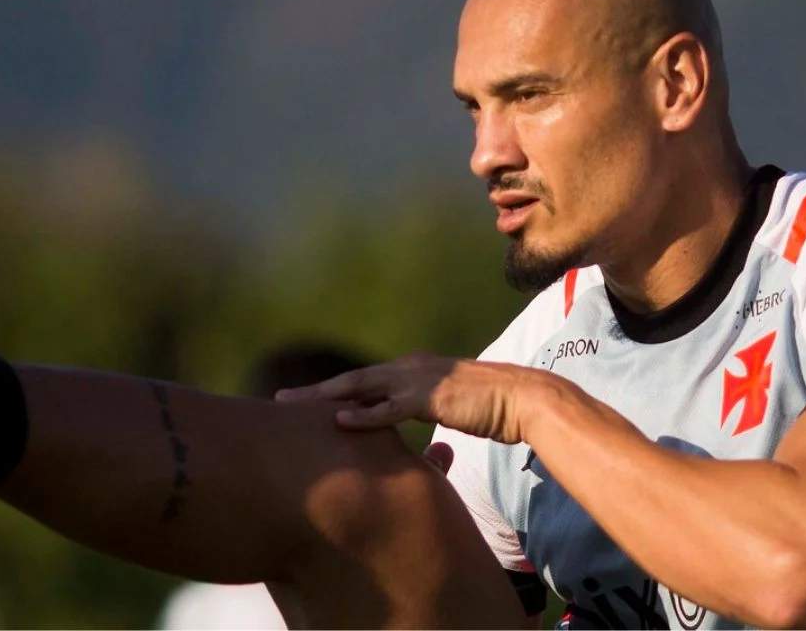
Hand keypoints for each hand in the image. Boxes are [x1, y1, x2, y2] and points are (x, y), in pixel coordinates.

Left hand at [275, 353, 547, 443]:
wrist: (525, 399)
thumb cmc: (493, 408)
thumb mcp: (450, 408)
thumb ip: (426, 413)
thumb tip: (413, 436)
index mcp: (413, 371)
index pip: (364, 381)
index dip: (332, 391)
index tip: (303, 400)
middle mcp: (410, 369)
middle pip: (351, 380)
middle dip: (314, 392)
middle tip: (279, 399)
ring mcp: (419, 380)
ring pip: (361, 388)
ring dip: (325, 398)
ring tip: (293, 408)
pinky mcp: (431, 398)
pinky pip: (390, 408)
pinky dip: (364, 415)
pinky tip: (339, 422)